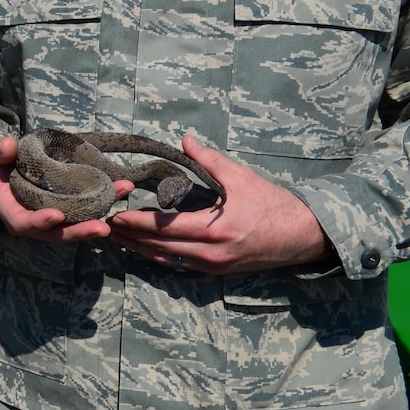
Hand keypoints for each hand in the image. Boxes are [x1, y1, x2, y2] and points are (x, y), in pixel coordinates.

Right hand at [0, 135, 130, 242]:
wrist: (0, 172)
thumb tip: (9, 146)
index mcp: (9, 210)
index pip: (23, 223)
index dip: (39, 222)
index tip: (56, 215)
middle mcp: (32, 220)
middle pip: (56, 233)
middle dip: (79, 231)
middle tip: (102, 228)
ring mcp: (50, 217)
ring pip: (74, 224)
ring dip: (98, 215)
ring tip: (121, 196)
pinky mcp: (64, 209)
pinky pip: (83, 211)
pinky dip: (102, 201)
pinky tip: (121, 188)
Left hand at [105, 136, 331, 275]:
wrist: (305, 235)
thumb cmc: (274, 204)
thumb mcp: (242, 178)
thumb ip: (210, 160)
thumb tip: (186, 139)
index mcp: (214, 230)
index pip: (162, 227)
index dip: (135, 221)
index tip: (114, 213)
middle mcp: (210, 253)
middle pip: (157, 247)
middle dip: (129, 236)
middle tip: (103, 225)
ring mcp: (213, 266)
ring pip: (165, 260)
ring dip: (139, 249)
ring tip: (116, 237)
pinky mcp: (217, 271)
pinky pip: (179, 266)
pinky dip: (158, 257)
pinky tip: (143, 249)